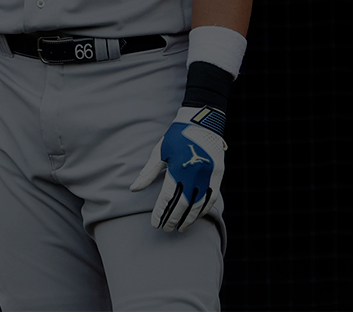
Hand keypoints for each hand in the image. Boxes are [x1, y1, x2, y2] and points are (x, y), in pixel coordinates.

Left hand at [130, 106, 225, 231]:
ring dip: (189, 218)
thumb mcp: (160, 152)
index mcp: (178, 168)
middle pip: (183, 204)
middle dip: (173, 219)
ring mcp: (208, 176)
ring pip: (198, 204)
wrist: (202, 122)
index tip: (155, 224)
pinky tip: (196, 216)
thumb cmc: (177, 137)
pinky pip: (211, 197)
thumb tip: (134, 189)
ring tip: (181, 228)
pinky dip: (203, 209)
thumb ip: (148, 172)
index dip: (161, 213)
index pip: (168, 198)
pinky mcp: (218, 175)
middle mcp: (194, 174)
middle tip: (165, 229)